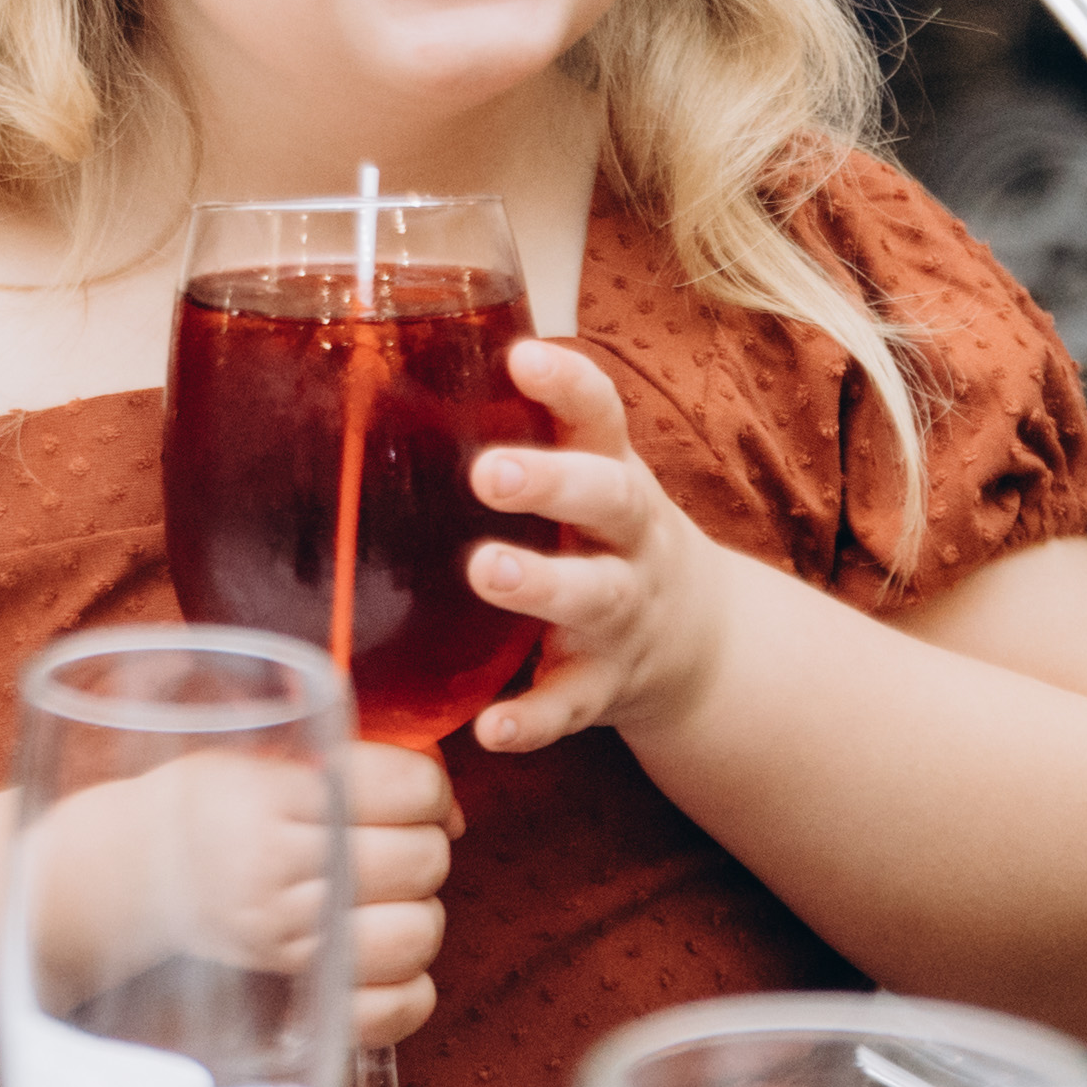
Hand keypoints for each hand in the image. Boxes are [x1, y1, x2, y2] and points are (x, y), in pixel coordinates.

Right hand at [18, 740, 458, 1050]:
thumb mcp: (269, 753)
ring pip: (416, 932)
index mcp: (284, 795)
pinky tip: (390, 960)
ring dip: (421, 911)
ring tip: (391, 896)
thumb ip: (355, 762)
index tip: (413, 793)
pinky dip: (409, 991)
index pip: (410, 789)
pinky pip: (387, 1009)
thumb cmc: (211, 800)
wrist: (133, 868)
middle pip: (421, 859)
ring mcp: (291, 934)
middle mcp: (287, 868)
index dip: (431, 789)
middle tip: (398, 839)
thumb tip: (446, 799)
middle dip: (427, 844)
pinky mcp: (294, 985)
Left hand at [460, 339, 728, 754]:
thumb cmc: (604, 532)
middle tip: (490, 473)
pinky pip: (571, 704)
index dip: (568, 384)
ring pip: (595, 596)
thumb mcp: (586, 473)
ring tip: (486, 571)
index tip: (523, 357)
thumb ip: (517, 430)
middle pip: (608, 499)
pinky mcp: (604, 685)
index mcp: (614, 472)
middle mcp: (629, 539)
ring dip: (542, 585)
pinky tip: (491, 729)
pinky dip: (534, 719)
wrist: (700, 640)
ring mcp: (623, 614)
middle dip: (554, 483)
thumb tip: (386, 367)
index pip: (601, 415)